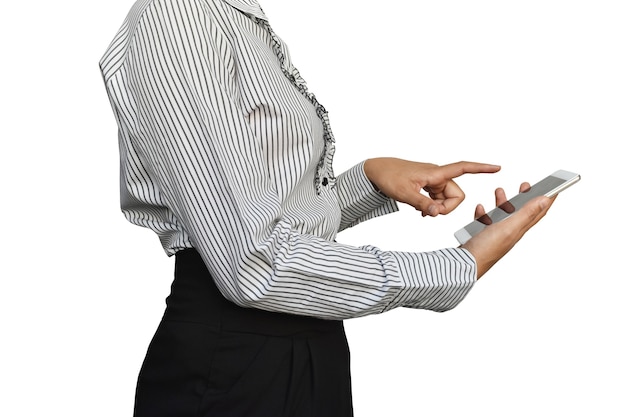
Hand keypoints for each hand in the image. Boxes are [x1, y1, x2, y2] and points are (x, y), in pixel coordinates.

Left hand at [363, 158, 500, 215]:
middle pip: (456, 195)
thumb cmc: (389, 177)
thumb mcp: (404, 194)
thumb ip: (422, 204)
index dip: (481, 168)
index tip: (497, 167)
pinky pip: (438, 199)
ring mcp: (432, 181)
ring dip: (439, 208)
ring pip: (447, 199)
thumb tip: (437, 214)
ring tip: (421, 211)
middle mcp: (437, 176)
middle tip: (429, 213)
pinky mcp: (427, 186)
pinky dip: (433, 206)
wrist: (377, 170)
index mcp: (435, 173)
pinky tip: (422, 211)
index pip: (463, 167)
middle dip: (447, 208)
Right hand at [461, 183, 554, 278]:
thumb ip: (526, 213)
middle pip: (521, 212)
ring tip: (499, 191)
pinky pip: (485, 221)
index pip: (538, 213)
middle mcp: (509, 232)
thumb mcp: (509, 227)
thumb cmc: (486, 250)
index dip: (547, 200)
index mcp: (518, 230)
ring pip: (502, 215)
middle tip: (525, 185)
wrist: (465, 265)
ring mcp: (495, 235)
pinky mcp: (482, 236)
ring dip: (502, 202)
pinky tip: (480, 208)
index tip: (555, 189)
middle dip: (524, 197)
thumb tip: (545, 200)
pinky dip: (484, 213)